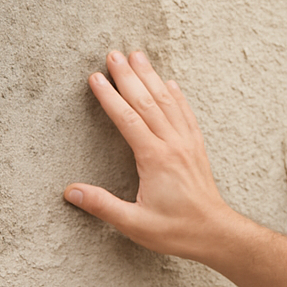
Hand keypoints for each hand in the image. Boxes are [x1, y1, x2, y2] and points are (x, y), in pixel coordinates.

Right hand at [64, 51, 239, 261]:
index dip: (110, 96)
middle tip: (113, 54)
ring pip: (167, 102)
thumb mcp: (134, 224)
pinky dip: (177, 95)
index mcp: (155, 159)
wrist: (216, 233)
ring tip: (137, 55)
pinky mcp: (196, 147)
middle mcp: (173, 144)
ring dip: (151, 77)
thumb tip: (71, 191)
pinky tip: (171, 82)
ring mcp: (187, 143)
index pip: (127, 119)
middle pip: (147, 101)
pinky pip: (186, 114)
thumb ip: (103, 205)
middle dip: (128, 76)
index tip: (95, 78)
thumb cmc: (176, 230)